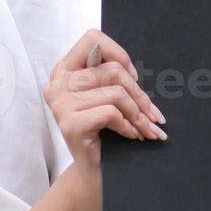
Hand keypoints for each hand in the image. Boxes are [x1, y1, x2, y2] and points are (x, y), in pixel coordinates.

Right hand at [45, 29, 166, 189]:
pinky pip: (111, 112)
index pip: (92, 38)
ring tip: (146, 128)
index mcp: (64, 70)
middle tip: (153, 114)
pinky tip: (132, 135)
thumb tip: (135, 71)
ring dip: (138, 114)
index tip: (133, 76)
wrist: (93, 172)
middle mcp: (57, 84)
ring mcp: (60, 104)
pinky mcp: (69, 124)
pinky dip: (128, 125)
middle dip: (139, 94)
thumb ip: (111, 75)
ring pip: (116, 93)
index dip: (118, 53)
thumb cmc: (104, 130)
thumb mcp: (107, 96)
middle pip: (112, 70)